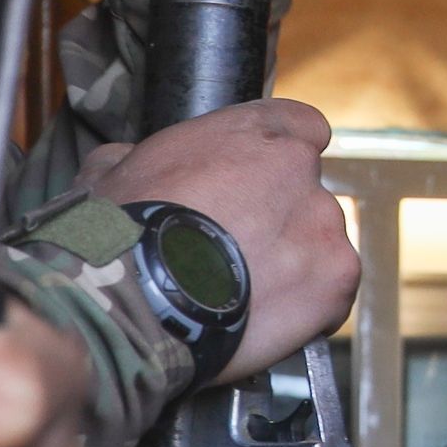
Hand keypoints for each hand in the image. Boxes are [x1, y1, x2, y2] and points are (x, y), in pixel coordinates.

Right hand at [77, 98, 357, 379]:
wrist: (135, 299)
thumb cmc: (119, 234)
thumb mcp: (110, 173)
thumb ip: (136, 157)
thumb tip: (124, 160)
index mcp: (252, 131)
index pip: (302, 128)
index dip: (282, 160)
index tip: (263, 186)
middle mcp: (299, 169)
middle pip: (306, 193)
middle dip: (279, 220)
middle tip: (238, 253)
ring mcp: (323, 223)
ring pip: (321, 243)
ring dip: (294, 264)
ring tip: (245, 294)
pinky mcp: (336, 277)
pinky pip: (333, 293)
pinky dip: (309, 308)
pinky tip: (267, 319)